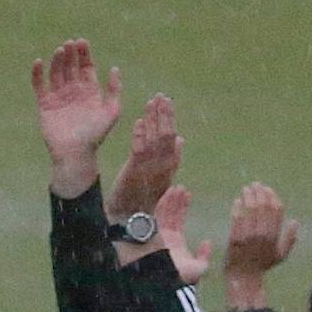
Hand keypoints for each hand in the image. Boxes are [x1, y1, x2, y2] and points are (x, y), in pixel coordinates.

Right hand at [31, 38, 121, 183]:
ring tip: (60, 50)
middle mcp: (74, 92)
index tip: (82, 42)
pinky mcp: (45, 104)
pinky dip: (37, 73)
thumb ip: (115, 91)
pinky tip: (39, 61)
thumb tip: (114, 68)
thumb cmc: (95, 135)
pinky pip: (39, 85)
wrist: (75, 153)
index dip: (84, 54)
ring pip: (56, 72)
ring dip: (57, 61)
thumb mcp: (111, 112)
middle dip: (71, 54)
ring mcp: (59, 97)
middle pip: (71, 67)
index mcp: (90, 92)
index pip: (86, 67)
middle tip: (70, 43)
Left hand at [106, 93, 181, 219]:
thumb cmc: (144, 196)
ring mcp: (150, 167)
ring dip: (153, 120)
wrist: (131, 215)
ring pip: (155, 139)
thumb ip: (172, 156)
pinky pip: (140, 150)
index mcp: (170, 165)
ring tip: (152, 101)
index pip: (172, 136)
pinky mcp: (136, 170)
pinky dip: (140, 136)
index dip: (170, 118)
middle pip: (167, 135)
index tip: (167, 102)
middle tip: (162, 96)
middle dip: (165, 115)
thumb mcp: (162, 175)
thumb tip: (180, 138)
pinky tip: (139, 122)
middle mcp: (163, 165)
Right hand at [155, 185, 211, 285]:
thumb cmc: (181, 277)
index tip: (188, 195)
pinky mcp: (151, 231)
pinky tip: (169, 192)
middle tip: (182, 187)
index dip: (183, 207)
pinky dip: (163, 202)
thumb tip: (208, 242)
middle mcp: (165, 236)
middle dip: (176, 200)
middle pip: (170, 214)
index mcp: (176, 243)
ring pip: (164, 212)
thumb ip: (204, 256)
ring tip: (177, 187)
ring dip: (170, 199)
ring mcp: (157, 233)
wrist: (166, 281)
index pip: (179, 220)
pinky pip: (156, 213)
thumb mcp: (199, 268)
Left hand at [225, 181, 299, 306]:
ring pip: (250, 210)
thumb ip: (290, 239)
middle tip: (255, 185)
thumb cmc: (263, 264)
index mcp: (275, 237)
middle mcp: (263, 235)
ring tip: (246, 189)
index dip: (272, 197)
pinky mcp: (235, 238)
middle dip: (259, 192)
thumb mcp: (281, 255)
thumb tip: (296, 222)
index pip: (276, 211)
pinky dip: (238, 207)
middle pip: (263, 207)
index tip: (267, 189)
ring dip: (248, 196)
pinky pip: (237, 219)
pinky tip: (238, 201)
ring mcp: (249, 237)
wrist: (245, 276)